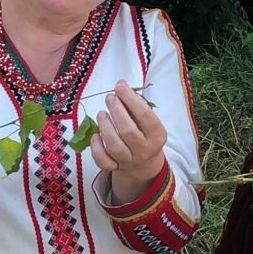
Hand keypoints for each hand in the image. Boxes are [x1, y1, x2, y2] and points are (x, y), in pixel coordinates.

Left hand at [91, 80, 167, 203]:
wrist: (144, 162)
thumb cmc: (144, 133)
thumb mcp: (147, 120)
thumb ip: (136, 104)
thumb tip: (120, 85)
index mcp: (157, 136)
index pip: (145, 116)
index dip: (131, 100)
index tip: (120, 86)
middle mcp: (144, 151)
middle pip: (129, 132)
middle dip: (117, 111)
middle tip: (109, 98)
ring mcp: (129, 161)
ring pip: (115, 147)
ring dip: (105, 128)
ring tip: (101, 114)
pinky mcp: (115, 168)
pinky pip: (103, 161)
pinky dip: (96, 148)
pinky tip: (95, 135)